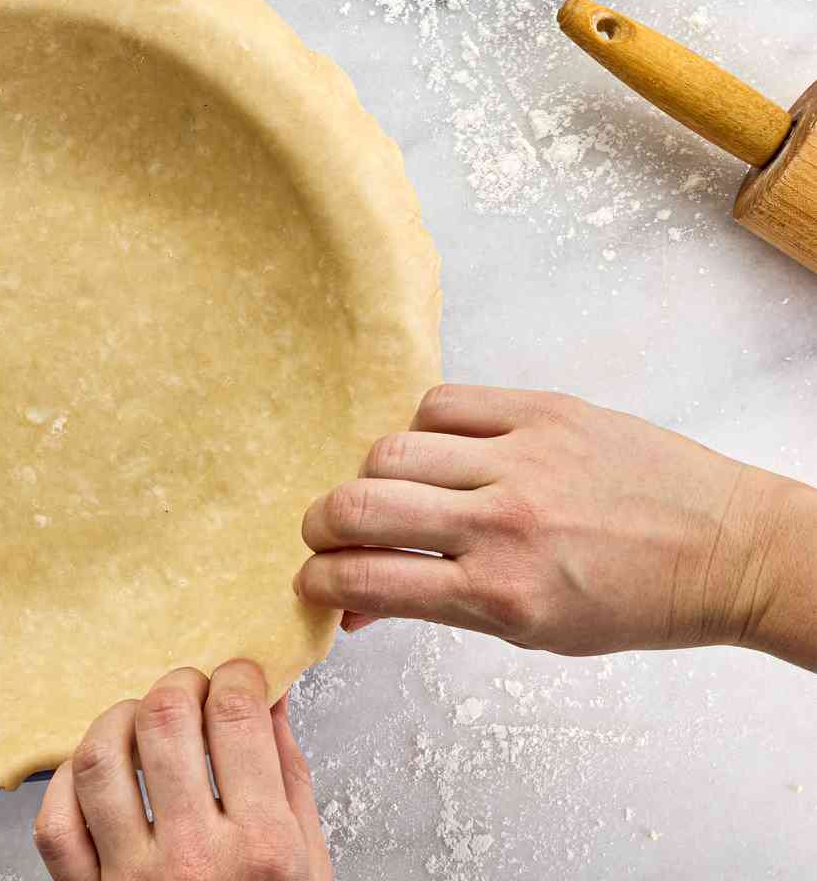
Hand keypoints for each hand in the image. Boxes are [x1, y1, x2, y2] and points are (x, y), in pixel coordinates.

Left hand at [34, 660, 330, 880]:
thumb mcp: (309, 867)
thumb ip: (289, 778)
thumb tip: (269, 698)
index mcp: (260, 850)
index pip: (236, 715)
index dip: (237, 677)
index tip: (238, 677)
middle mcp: (193, 860)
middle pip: (165, 719)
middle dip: (180, 685)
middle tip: (191, 691)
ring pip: (100, 758)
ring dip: (120, 718)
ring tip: (141, 720)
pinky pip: (54, 823)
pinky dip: (66, 782)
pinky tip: (96, 774)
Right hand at [295, 386, 813, 660]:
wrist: (726, 547)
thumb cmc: (636, 601)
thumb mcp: (535, 633)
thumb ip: (444, 607)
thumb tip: (361, 600)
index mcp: (502, 597)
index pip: (372, 579)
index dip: (321, 579)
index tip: (309, 578)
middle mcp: (503, 525)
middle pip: (362, 504)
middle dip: (322, 523)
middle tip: (324, 530)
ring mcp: (522, 459)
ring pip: (392, 447)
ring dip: (371, 473)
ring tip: (387, 488)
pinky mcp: (542, 409)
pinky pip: (443, 401)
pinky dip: (424, 425)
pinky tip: (438, 447)